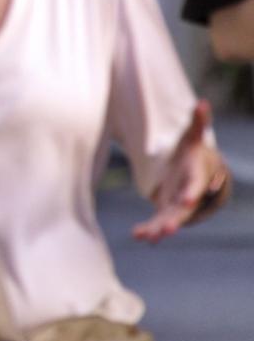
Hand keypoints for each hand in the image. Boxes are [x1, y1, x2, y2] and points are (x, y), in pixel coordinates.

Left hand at [135, 101, 229, 242]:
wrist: (196, 171)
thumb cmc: (193, 152)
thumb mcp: (193, 137)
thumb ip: (198, 122)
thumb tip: (203, 102)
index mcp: (196, 177)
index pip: (194, 186)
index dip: (191, 193)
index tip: (187, 201)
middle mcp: (188, 195)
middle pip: (183, 209)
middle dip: (175, 219)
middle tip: (169, 229)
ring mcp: (177, 205)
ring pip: (169, 220)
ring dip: (159, 228)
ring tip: (149, 237)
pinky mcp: (166, 210)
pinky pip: (157, 222)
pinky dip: (148, 229)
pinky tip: (138, 236)